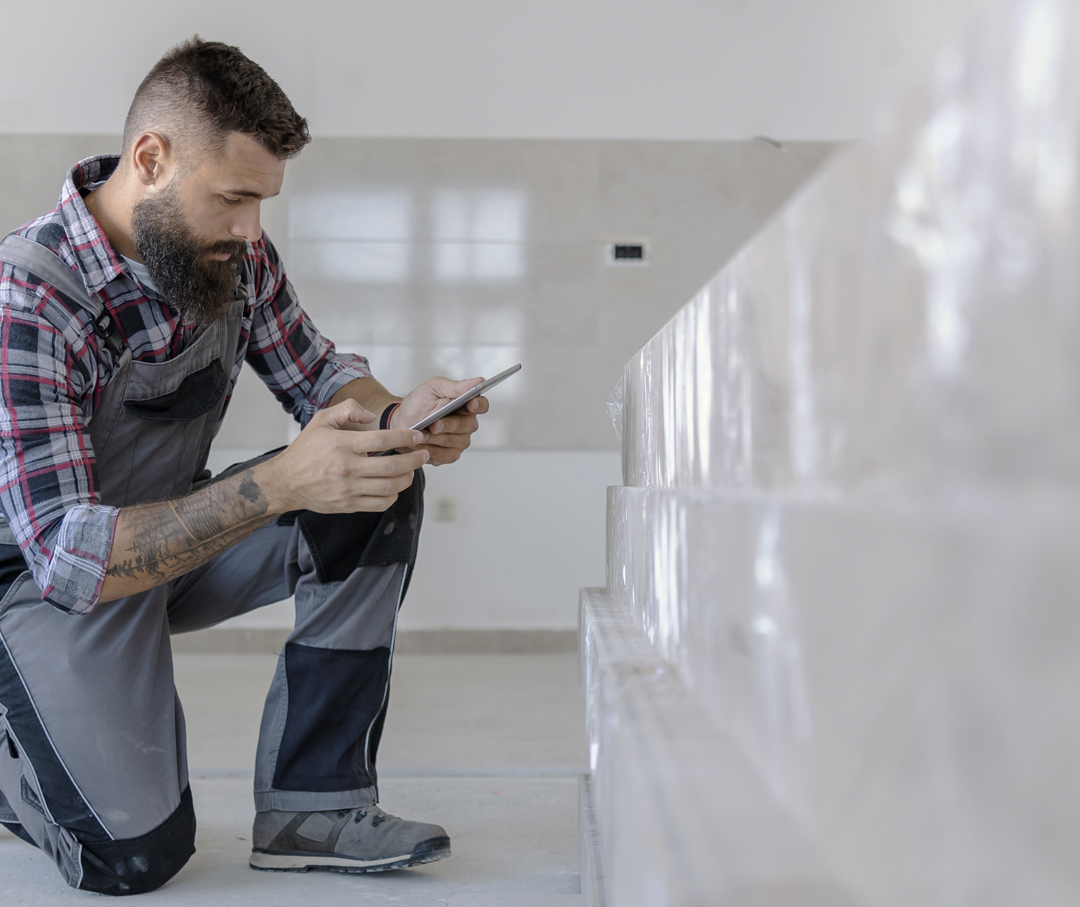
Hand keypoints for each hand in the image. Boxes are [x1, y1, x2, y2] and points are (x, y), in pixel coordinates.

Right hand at [256, 399, 428, 512]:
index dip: (405, 438)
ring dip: (407, 478)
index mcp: (342, 444)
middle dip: (415, 460)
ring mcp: (348, 489)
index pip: (382, 440)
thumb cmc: (305, 451)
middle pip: (392, 466)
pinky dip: (393, 496)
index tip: (417, 437)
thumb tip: (371, 416)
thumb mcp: (321, 420)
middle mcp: (347, 468)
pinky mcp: (348, 505)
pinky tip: (394, 487)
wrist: (285, 482)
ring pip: (390, 487)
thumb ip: (347, 409)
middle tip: (424, 455)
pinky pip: (380, 504)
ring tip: (411, 471)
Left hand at [391, 376, 488, 465]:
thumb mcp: (432, 389)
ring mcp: (459, 440)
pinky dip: (432, 449)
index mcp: (464, 404)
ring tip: (422, 434)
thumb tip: (477, 381)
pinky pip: (447, 454)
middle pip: (468, 425)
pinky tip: (423, 444)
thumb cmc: (417, 405)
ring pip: (456, 441)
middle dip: (450, 425)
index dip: (479, 405)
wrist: (401, 423)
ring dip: (437, 438)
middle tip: (435, 424)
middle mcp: (466, 423)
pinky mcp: (450, 454)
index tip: (470, 404)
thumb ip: (455, 387)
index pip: (481, 405)